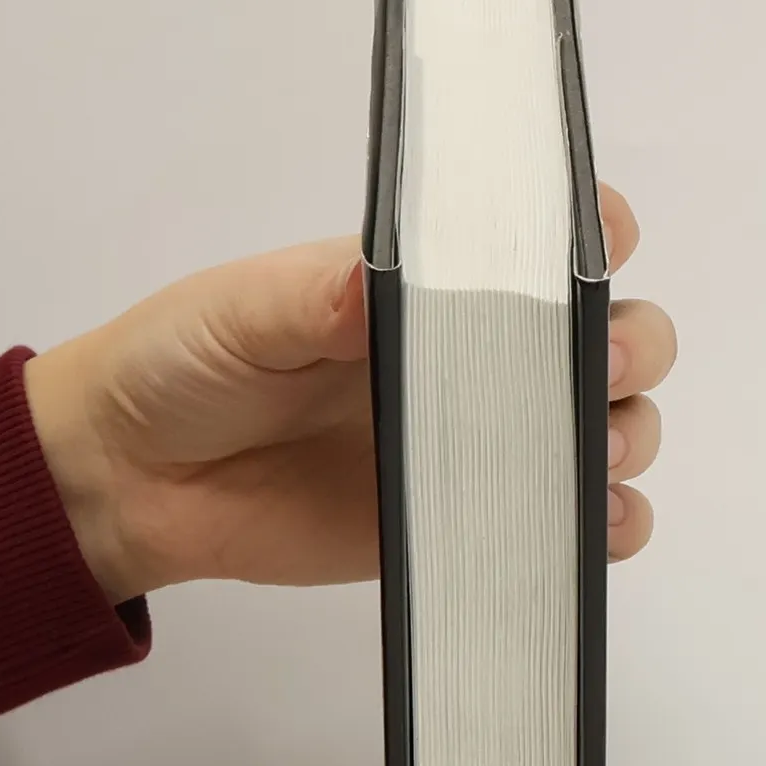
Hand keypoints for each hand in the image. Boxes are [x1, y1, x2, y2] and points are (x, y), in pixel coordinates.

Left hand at [23, 184, 675, 600]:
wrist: (133, 480)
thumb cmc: (186, 364)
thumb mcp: (243, 310)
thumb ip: (315, 295)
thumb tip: (383, 283)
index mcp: (433, 285)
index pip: (545, 246)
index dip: (596, 237)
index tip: (608, 242)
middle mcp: (476, 358)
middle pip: (610, 339)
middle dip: (632, 345)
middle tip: (606, 367)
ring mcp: (479, 447)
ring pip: (606, 432)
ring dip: (629, 436)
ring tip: (597, 453)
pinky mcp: (465, 529)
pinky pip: (564, 527)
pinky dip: (603, 526)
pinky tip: (597, 524)